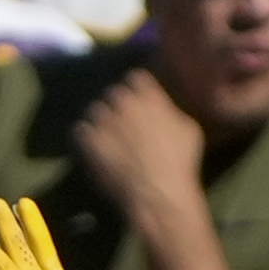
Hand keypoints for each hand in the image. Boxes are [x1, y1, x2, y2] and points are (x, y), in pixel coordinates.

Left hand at [73, 70, 207, 240]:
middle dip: (117, 104)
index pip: (136, 78)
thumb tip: (163, 109)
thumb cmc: (180, 161)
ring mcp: (103, 120)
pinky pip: (80, 130)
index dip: (136, 88)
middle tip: (122, 120)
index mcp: (149, 96)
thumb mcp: (188, 129)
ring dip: (100, 120)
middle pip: (114, 93)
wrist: (158, 191)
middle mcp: (124, 102)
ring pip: (95, 110)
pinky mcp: (88, 140)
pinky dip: (86, 136)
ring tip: (106, 135)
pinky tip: (93, 146)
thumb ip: (170, 112)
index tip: (138, 99)